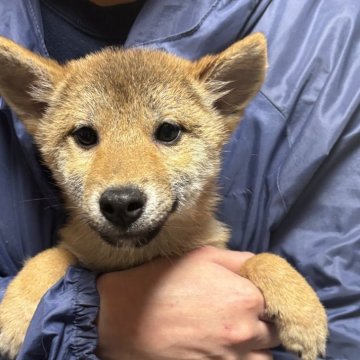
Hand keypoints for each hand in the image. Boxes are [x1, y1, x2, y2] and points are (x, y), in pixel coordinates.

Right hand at [96, 246, 279, 359]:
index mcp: (246, 298)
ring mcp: (230, 359)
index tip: (257, 293)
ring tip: (235, 335)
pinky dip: (241, 359)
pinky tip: (223, 348)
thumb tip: (261, 268)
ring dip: (257, 347)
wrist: (123, 314)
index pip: (281, 301)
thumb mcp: (203, 255)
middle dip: (265, 321)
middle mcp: (244, 332)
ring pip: (264, 358)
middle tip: (243, 312)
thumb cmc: (163, 279)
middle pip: (275, 332)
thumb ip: (241, 260)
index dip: (270, 296)